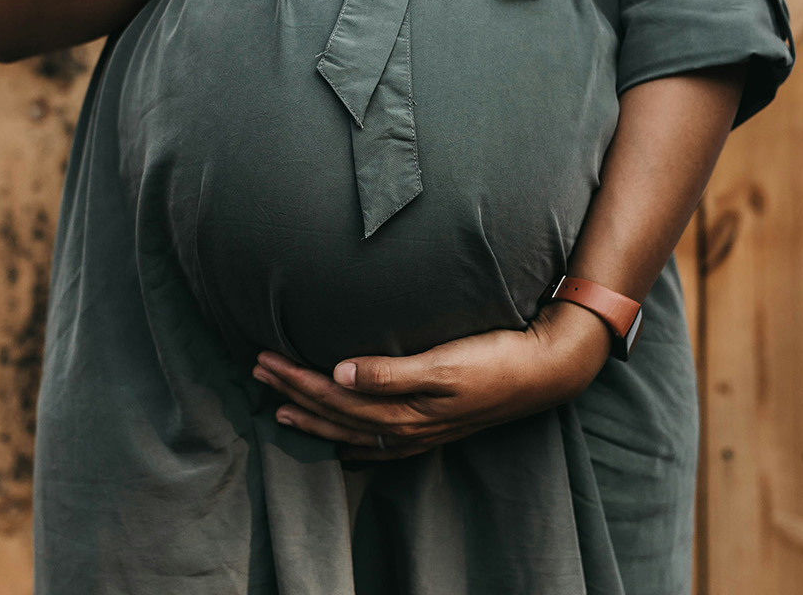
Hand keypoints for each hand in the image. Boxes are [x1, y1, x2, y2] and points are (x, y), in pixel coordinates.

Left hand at [250, 299, 613, 459]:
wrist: (545, 371)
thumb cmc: (495, 359)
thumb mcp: (444, 362)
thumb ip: (391, 371)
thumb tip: (339, 373)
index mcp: (404, 409)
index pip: (333, 396)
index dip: (295, 378)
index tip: (263, 359)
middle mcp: (407, 427)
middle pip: (335, 413)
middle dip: (293, 393)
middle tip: (257, 370)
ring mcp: (421, 432)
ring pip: (351, 430)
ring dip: (314, 417)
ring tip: (280, 406)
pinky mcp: (434, 427)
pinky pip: (380, 443)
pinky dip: (353, 442)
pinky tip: (341, 444)